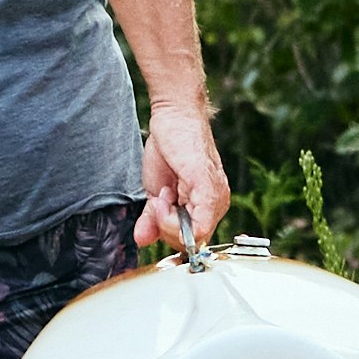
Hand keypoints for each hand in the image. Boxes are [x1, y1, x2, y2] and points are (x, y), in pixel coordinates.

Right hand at [135, 94, 227, 256]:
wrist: (174, 115)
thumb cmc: (169, 149)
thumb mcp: (156, 192)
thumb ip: (152, 219)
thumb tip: (141, 240)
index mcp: (206, 207)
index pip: (189, 242)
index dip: (167, 233)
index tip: (155, 211)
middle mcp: (216, 205)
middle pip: (190, 243)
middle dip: (166, 228)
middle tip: (158, 201)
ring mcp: (216, 198)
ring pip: (193, 238)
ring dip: (167, 220)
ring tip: (164, 192)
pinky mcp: (209, 189)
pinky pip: (198, 225)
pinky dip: (173, 217)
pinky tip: (165, 194)